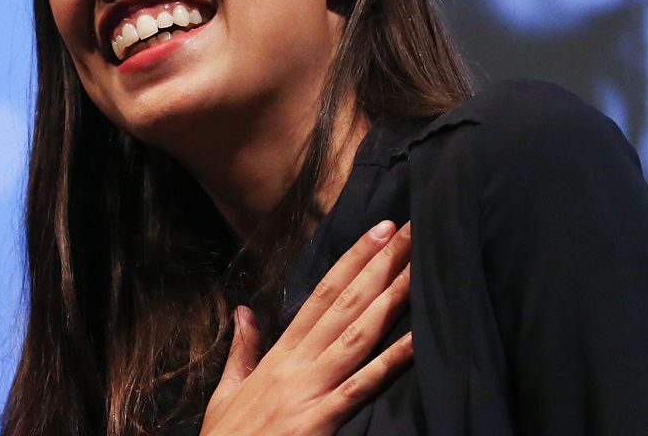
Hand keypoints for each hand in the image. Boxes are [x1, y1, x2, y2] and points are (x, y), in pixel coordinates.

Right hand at [200, 220, 412, 435]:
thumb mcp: (227, 391)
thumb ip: (243, 349)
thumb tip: (244, 310)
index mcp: (281, 355)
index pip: (322, 296)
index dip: (353, 261)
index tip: (380, 230)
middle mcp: (299, 364)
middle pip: (347, 304)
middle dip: (380, 265)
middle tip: (411, 230)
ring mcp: (311, 390)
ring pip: (358, 334)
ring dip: (391, 299)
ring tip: (419, 267)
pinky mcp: (320, 421)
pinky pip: (362, 386)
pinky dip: (391, 362)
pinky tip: (417, 340)